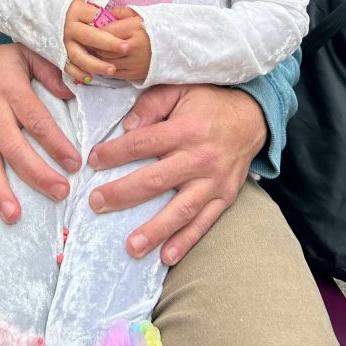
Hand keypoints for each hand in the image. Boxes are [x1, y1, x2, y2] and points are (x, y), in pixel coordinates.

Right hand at [0, 42, 81, 223]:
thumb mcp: (25, 54)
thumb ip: (50, 70)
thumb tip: (72, 93)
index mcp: (11, 89)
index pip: (36, 120)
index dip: (55, 143)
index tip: (75, 163)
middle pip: (14, 147)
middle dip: (37, 173)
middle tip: (60, 192)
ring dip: (0, 191)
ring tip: (15, 215)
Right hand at [63, 0, 126, 81]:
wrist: (28, 10)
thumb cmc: (55, 0)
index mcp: (75, 11)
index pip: (98, 17)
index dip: (115, 21)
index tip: (133, 25)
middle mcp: (69, 28)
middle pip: (91, 38)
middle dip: (110, 44)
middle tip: (127, 47)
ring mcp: (62, 42)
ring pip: (80, 57)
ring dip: (96, 65)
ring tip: (113, 70)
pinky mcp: (56, 53)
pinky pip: (67, 66)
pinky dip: (78, 74)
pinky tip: (91, 78)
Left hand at [87, 84, 266, 264]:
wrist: (252, 118)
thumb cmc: (209, 103)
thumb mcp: (180, 89)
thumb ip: (151, 104)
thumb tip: (127, 126)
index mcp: (185, 129)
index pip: (142, 143)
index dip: (115, 153)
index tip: (93, 161)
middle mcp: (199, 158)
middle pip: (155, 180)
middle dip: (123, 194)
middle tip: (97, 203)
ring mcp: (213, 181)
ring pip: (180, 209)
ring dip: (155, 230)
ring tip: (131, 247)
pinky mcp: (225, 197)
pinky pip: (204, 223)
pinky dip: (186, 241)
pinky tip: (167, 257)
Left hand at [93, 5, 150, 81]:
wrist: (174, 44)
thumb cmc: (152, 27)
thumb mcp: (137, 14)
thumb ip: (119, 12)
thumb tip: (100, 12)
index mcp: (134, 29)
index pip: (105, 32)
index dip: (95, 31)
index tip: (92, 30)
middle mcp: (134, 47)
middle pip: (103, 50)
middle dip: (96, 46)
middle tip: (93, 42)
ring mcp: (135, 63)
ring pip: (107, 63)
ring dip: (101, 58)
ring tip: (100, 51)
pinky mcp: (136, 74)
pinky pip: (115, 73)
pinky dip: (109, 67)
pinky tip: (109, 61)